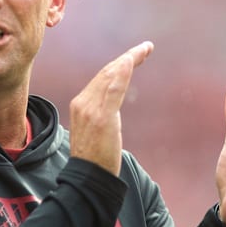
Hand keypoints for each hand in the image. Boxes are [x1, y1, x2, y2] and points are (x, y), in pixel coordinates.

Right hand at [69, 41, 153, 175]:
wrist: (88, 179)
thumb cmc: (94, 160)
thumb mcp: (94, 132)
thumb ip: (100, 116)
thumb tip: (110, 112)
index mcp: (80, 105)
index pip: (101, 78)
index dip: (118, 65)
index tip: (133, 57)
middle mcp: (82, 102)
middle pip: (106, 72)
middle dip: (127, 57)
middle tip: (145, 48)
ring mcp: (90, 108)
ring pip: (110, 75)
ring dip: (129, 59)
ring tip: (145, 49)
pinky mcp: (101, 116)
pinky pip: (112, 87)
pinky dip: (122, 71)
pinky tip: (132, 60)